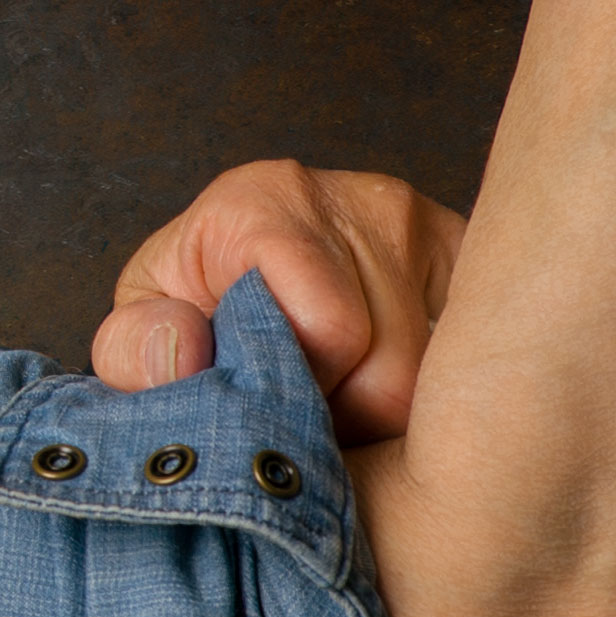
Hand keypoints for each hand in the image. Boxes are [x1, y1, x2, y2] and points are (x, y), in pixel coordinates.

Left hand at [90, 161, 467, 445]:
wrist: (237, 280)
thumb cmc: (192, 314)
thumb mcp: (137, 335)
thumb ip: (135, 351)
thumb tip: (182, 354)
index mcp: (263, 200)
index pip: (332, 329)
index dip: (302, 391)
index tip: (268, 397)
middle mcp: (358, 197)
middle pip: (396, 367)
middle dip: (347, 416)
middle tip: (304, 416)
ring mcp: (426, 223)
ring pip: (444, 378)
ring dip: (391, 419)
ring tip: (339, 405)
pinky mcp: (470, 258)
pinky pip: (480, 366)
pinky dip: (434, 402)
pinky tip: (387, 393)